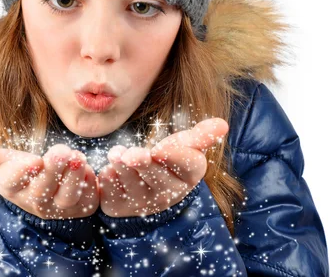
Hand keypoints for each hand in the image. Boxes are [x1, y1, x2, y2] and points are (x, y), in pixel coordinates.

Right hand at [0, 143, 98, 219]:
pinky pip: (89, 199)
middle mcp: (36, 201)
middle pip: (43, 190)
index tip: (33, 161)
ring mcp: (60, 207)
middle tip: (60, 151)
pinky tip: (88, 169)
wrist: (46, 186)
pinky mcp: (82, 206)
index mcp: (13, 187)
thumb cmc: (21, 169)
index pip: (12, 182)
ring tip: (77, 157)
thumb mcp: (3, 162)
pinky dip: (90, 184)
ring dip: (73, 177)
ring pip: (68, 197)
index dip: (22, 172)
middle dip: (53, 170)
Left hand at [98, 117, 228, 216]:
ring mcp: (142, 203)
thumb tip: (223, 124)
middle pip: (157, 177)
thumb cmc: (167, 161)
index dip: (174, 157)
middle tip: (131, 154)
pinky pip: (109, 193)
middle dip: (143, 164)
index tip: (160, 149)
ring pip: (131, 183)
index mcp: (188, 175)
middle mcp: (167, 194)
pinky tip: (105, 172)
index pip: (188, 166)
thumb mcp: (184, 146)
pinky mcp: (117, 206)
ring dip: (121, 167)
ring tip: (115, 154)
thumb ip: (201, 136)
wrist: (143, 187)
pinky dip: (106, 180)